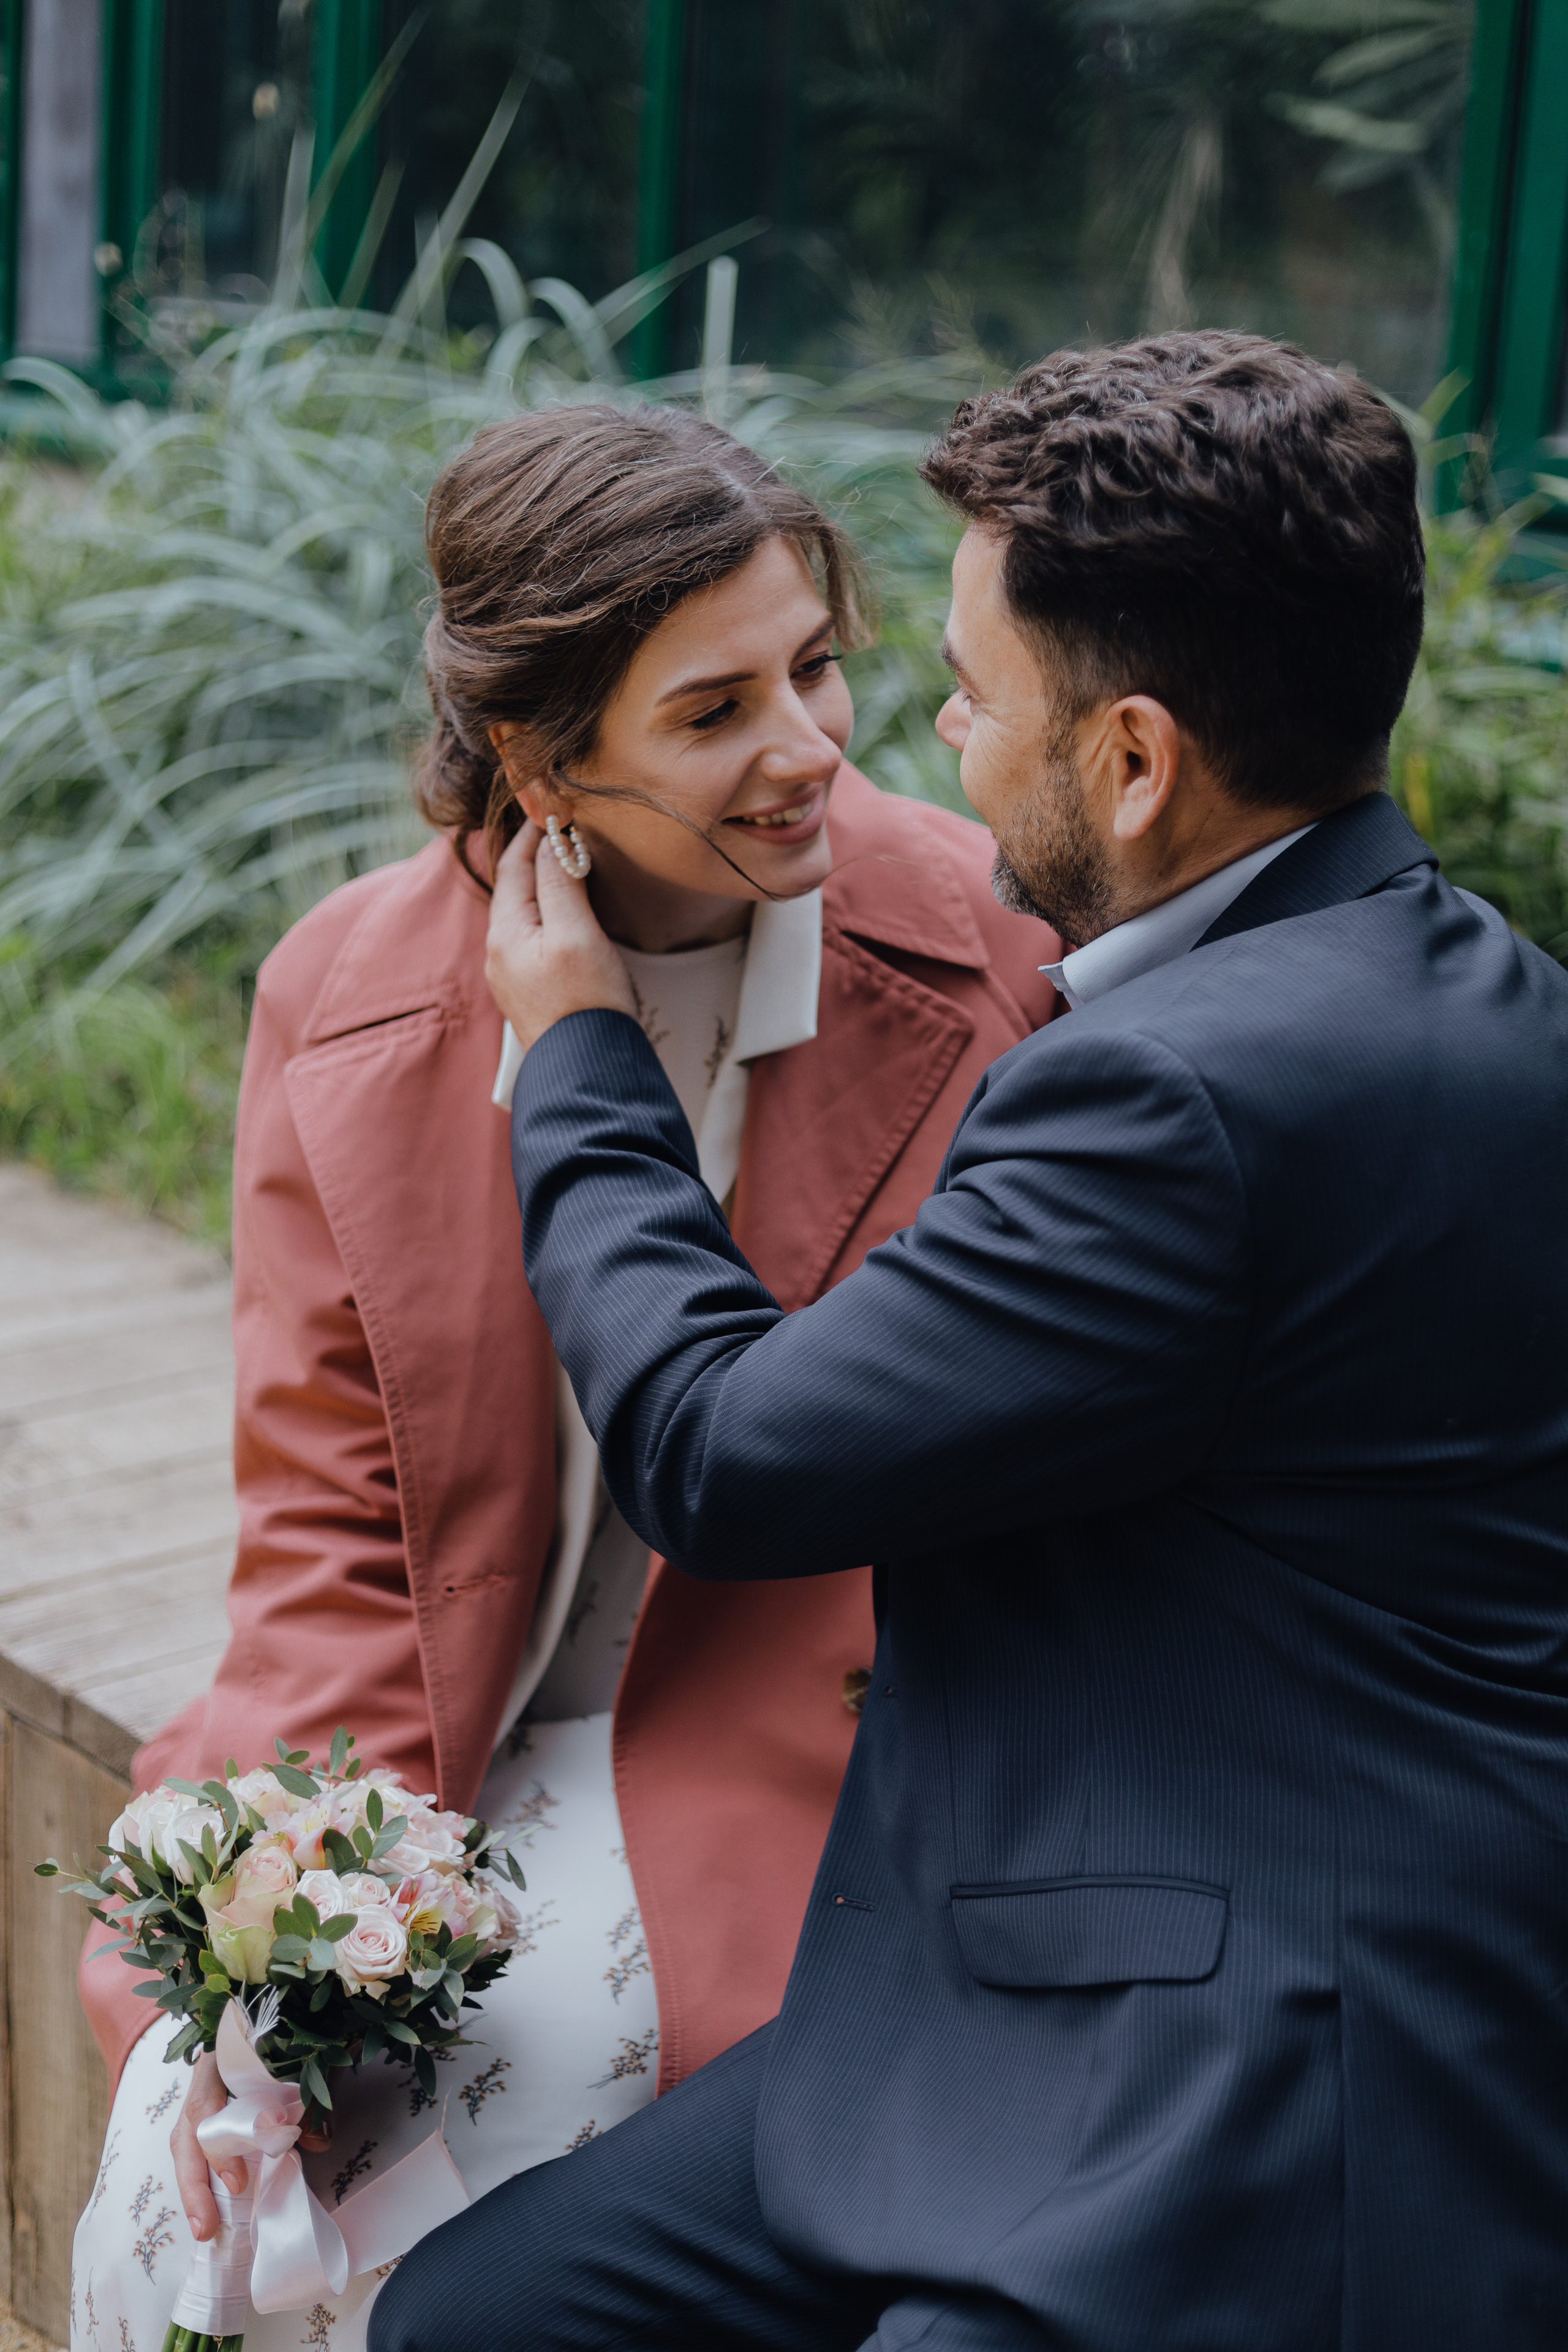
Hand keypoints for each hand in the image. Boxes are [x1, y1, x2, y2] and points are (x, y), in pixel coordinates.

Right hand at [172, 2048, 330, 2240]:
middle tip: (205, 2229)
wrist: (288, 2015)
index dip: (216, 2149)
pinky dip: (203, 2178)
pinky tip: (210, 2209)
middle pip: (187, 2134)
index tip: (238, 2183)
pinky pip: (199, 2150)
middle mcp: (205, 2079)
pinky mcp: (211, 2117)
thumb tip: (319, 2142)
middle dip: (192, 2185)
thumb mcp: (302, 2064)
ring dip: (193, 2188)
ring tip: (204, 2229)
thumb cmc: (290, 2038)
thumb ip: (310, 2100)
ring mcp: (204, 2098)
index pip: (205, 2106)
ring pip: (187, 2145)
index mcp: (220, 2059)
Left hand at [485, 820, 635, 1054]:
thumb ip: (560, 883)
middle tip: (560, 824)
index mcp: (504, 932)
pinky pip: (532, 935)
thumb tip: (551, 840)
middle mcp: (500, 952)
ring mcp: (513, 974)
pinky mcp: (532, 991)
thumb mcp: (576, 934)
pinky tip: (567, 910)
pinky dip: (547, 909)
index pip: (512, 865)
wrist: (588, 1074)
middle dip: (534, 853)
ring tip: (565, 858)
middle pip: (513, 887)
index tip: (554, 804)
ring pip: (522, 911)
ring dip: (541, 881)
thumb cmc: (586, 1005)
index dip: (533, 831)